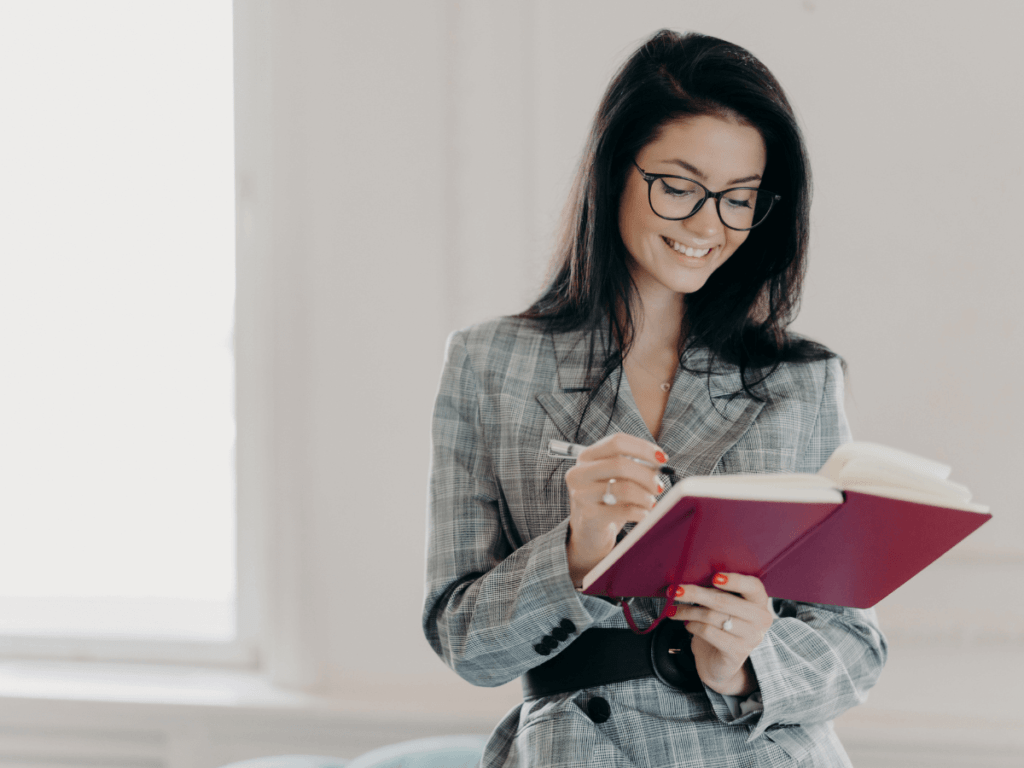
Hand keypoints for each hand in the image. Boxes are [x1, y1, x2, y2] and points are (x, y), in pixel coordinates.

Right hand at [564, 433, 665, 585]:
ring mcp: (581, 495)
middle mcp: (578, 473)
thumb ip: (634, 464)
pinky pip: (624, 510)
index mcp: (586, 457)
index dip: (643, 448)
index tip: (662, 458)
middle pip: (620, 464)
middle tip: (659, 486)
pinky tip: (643, 514)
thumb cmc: (606, 499)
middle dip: (647, 475)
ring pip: (624, 488)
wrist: (587, 531)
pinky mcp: (589, 517)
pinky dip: (641, 512)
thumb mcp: (614, 477)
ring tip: (651, 502)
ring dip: (646, 496)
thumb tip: (660, 461)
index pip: (617, 442)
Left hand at [669, 572, 772, 695]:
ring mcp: (751, 638)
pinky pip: (708, 632)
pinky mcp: (737, 653)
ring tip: (674, 610)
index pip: (754, 586)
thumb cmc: (720, 626)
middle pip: (724, 601)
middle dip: (695, 594)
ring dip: (688, 611)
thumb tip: (689, 577)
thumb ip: (716, 592)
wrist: (719, 661)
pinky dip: (693, 626)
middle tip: (675, 590)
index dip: (735, 581)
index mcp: (760, 602)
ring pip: (712, 616)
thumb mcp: (722, 606)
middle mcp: (761, 619)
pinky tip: (688, 625)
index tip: (714, 577)